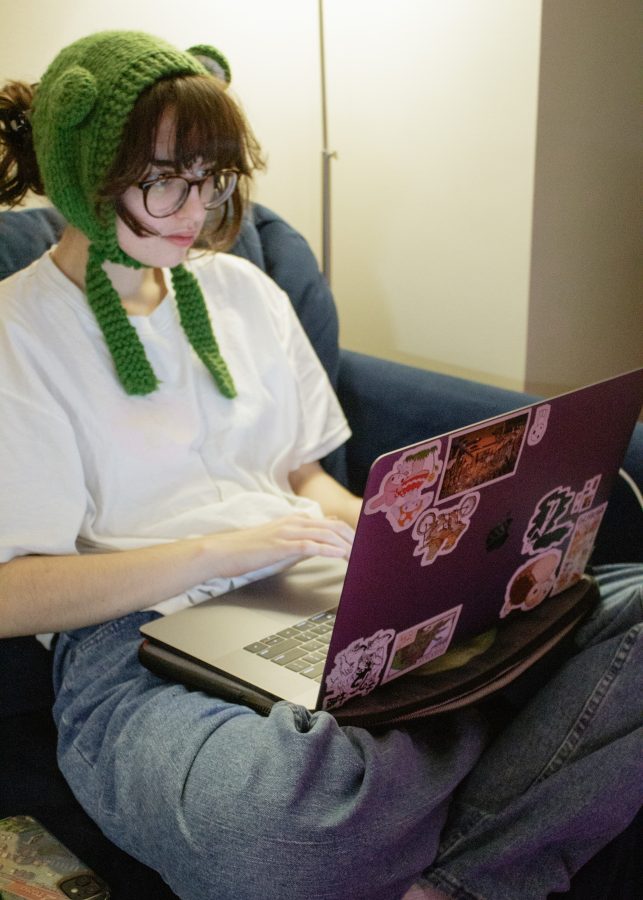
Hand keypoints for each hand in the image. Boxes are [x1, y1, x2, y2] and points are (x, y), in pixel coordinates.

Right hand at [205, 514, 354, 578]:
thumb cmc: (248, 550)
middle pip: (333, 527)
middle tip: (367, 552)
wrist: (223, 551)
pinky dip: (328, 550)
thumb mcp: (279, 543)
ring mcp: (288, 532)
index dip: (348, 533)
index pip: (329, 523)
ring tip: (359, 556)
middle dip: (353, 539)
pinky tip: (340, 556)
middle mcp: (294, 522)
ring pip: (325, 534)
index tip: (362, 545)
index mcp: (294, 520)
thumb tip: (320, 547)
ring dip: (345, 545)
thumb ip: (300, 542)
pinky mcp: (281, 545)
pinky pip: (310, 545)